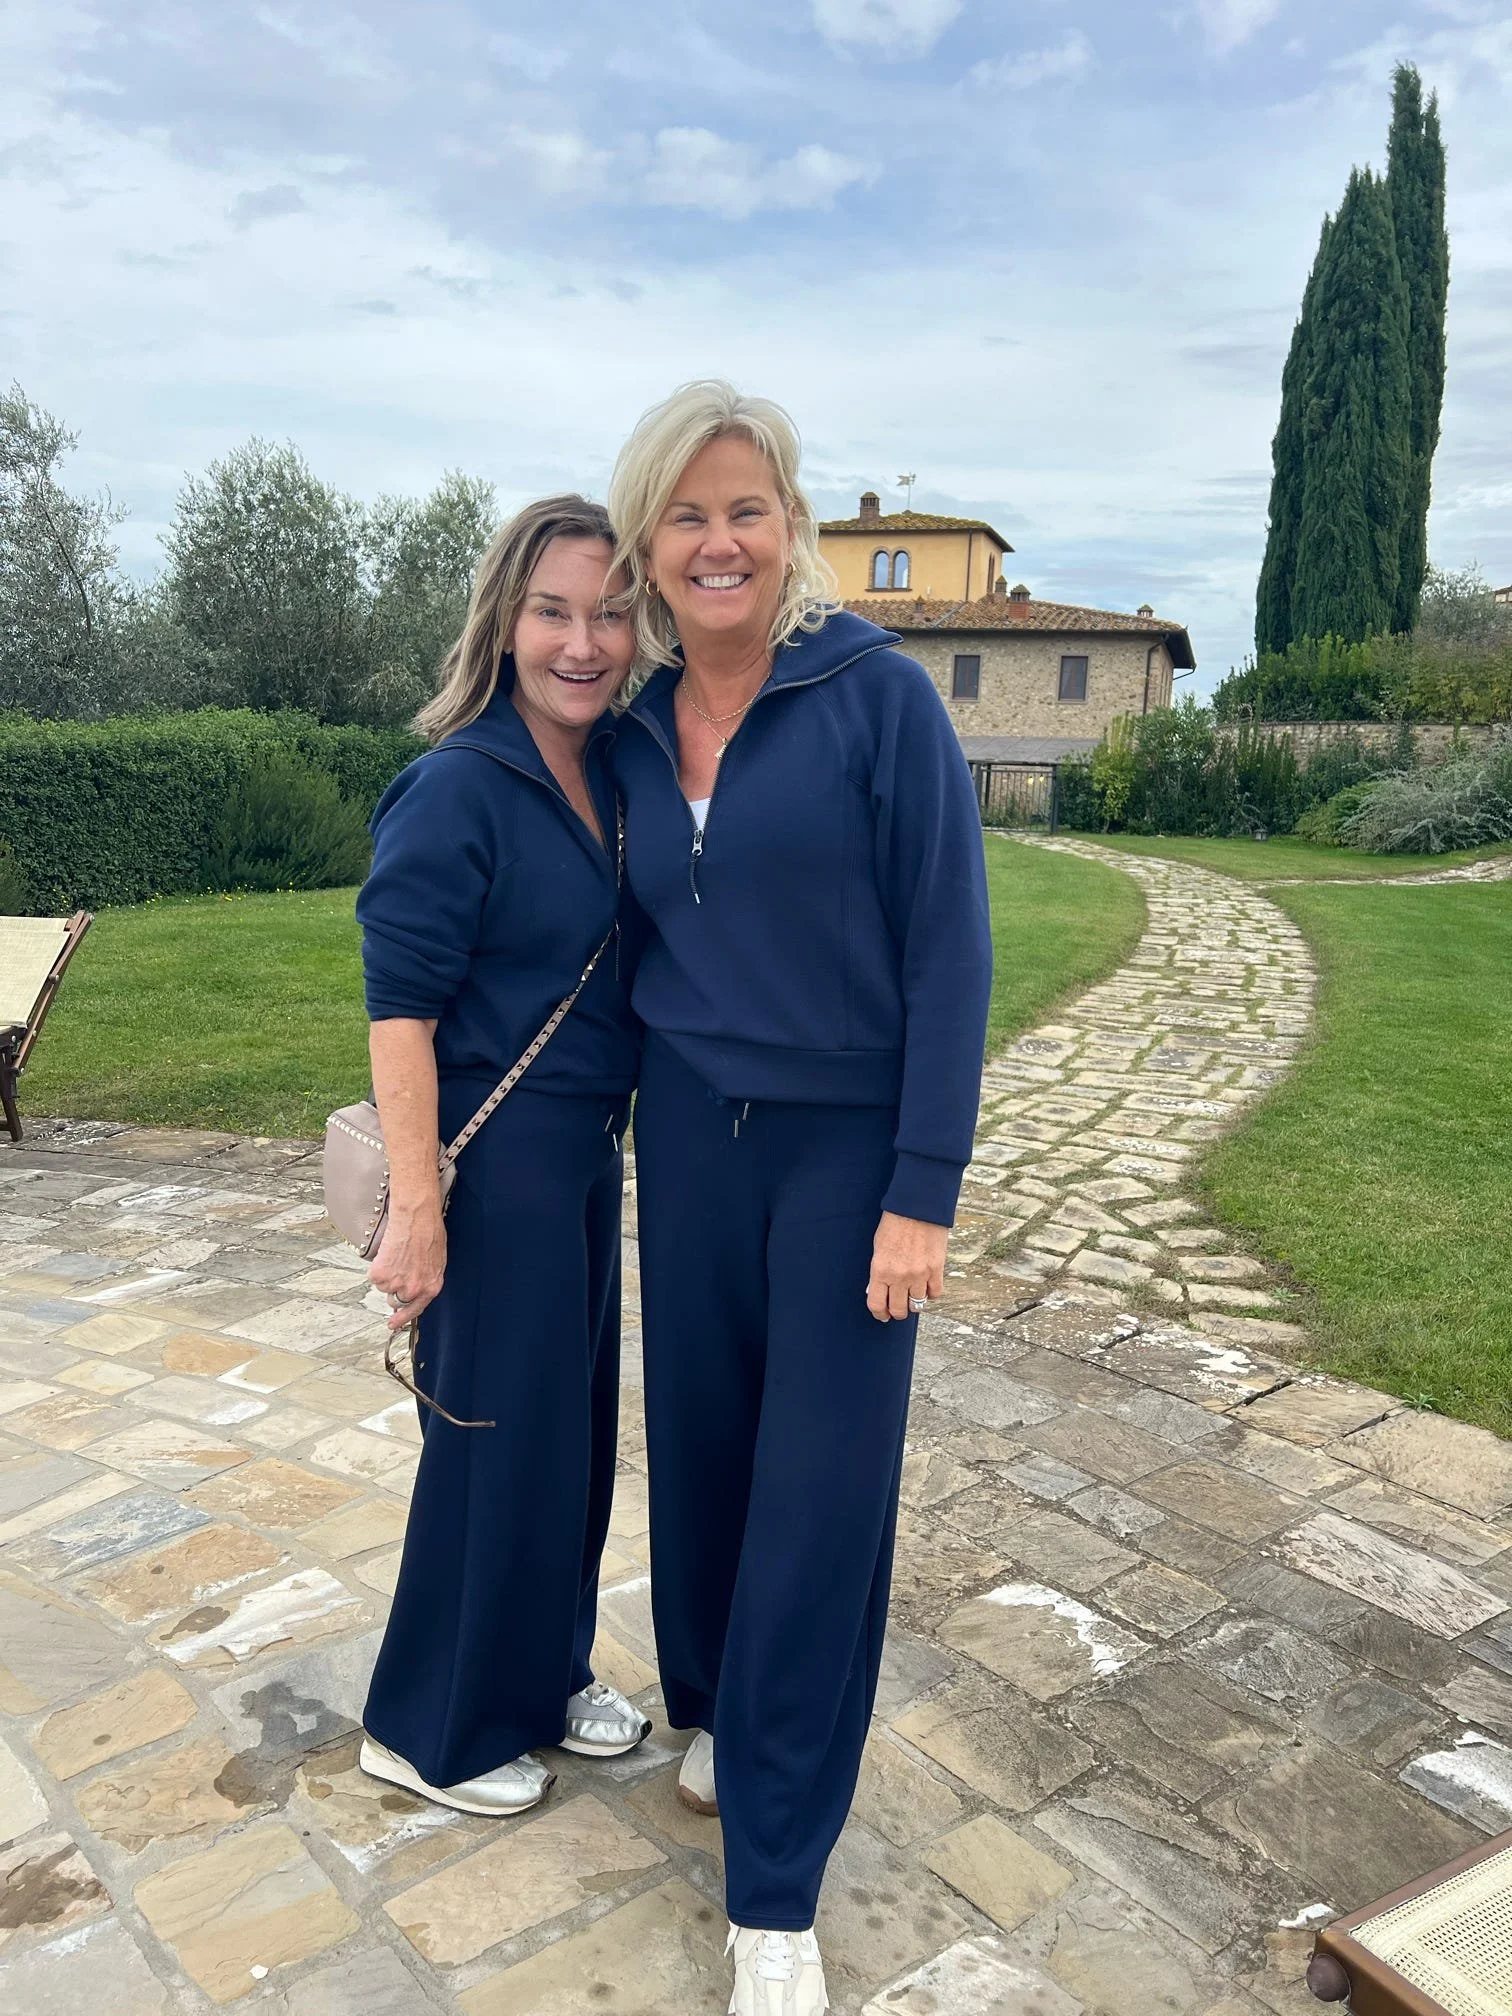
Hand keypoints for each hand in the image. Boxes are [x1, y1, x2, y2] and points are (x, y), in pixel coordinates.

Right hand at [369, 1200, 446, 1331]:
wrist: (417, 1217)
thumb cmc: (430, 1232)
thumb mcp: (436, 1261)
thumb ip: (426, 1279)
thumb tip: (417, 1285)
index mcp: (431, 1287)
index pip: (416, 1310)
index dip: (403, 1318)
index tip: (393, 1324)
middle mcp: (414, 1290)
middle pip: (396, 1301)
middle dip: (394, 1289)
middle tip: (396, 1272)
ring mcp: (396, 1284)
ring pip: (383, 1287)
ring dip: (386, 1274)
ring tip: (396, 1256)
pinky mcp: (380, 1275)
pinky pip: (373, 1276)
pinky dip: (377, 1266)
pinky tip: (388, 1253)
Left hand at [867, 1211, 947, 1322]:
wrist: (917, 1207)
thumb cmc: (895, 1224)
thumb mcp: (878, 1248)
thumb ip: (879, 1271)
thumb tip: (878, 1289)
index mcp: (881, 1270)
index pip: (877, 1304)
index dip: (879, 1314)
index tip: (882, 1315)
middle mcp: (899, 1276)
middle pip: (899, 1310)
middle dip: (897, 1312)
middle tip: (897, 1309)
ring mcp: (919, 1274)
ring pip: (918, 1304)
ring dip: (914, 1303)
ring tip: (913, 1296)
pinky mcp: (936, 1269)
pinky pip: (935, 1293)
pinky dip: (931, 1293)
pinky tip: (927, 1286)